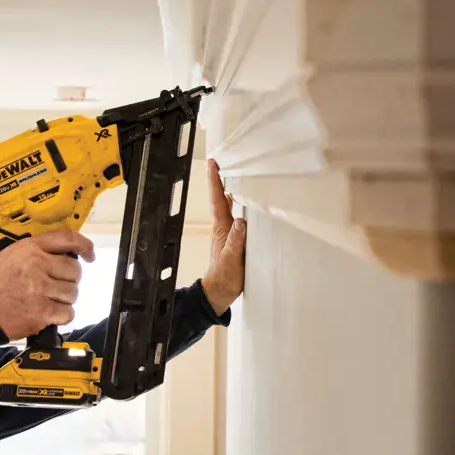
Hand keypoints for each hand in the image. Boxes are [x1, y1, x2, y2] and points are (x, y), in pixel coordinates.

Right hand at [0, 231, 95, 340]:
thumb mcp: (9, 257)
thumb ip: (35, 253)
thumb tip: (62, 255)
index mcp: (29, 248)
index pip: (67, 238)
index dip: (84, 246)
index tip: (89, 254)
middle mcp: (36, 265)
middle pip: (74, 271)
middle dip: (68, 281)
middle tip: (53, 287)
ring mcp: (40, 288)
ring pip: (73, 293)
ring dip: (64, 300)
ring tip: (46, 301)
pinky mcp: (42, 311)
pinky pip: (68, 312)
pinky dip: (61, 316)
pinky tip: (47, 314)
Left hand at [201, 159, 245, 314]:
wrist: (220, 291)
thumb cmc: (226, 277)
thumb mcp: (232, 259)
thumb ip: (236, 241)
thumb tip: (241, 221)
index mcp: (222, 228)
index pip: (217, 200)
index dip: (215, 181)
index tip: (214, 164)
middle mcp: (223, 227)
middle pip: (220, 198)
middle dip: (220, 180)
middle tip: (222, 163)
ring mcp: (227, 233)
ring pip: (226, 207)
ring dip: (227, 191)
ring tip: (231, 176)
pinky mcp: (233, 240)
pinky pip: (234, 217)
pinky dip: (236, 206)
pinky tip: (241, 203)